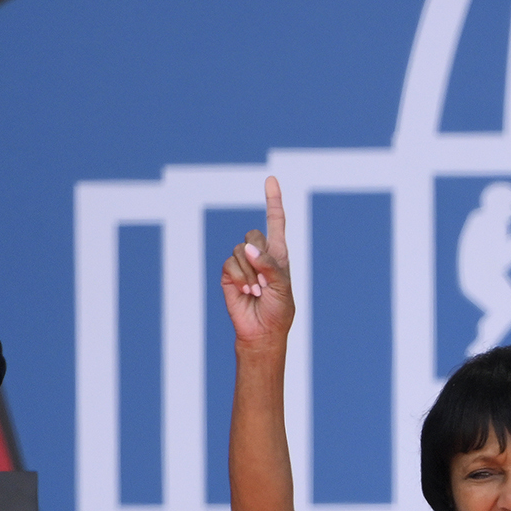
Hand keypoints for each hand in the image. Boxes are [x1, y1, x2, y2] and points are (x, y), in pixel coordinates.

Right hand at [221, 176, 294, 347]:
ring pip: (240, 250)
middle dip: (260, 256)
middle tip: (266, 281)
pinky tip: (247, 291)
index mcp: (279, 254)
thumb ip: (269, 266)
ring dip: (251, 272)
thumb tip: (249, 249)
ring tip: (258, 291)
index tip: (271, 179)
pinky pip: (229, 263)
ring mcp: (242, 262)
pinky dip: (240, 277)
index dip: (273, 200)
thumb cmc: (279, 310)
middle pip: (253, 234)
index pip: (275, 221)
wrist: (262, 331)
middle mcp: (260, 254)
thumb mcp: (282, 287)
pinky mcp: (228, 273)